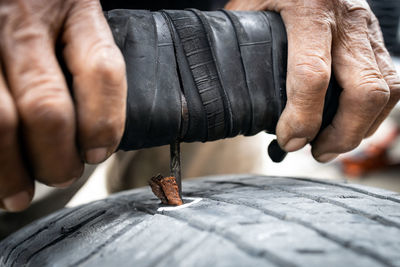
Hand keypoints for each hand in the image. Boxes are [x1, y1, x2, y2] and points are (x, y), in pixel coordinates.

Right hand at [0, 0, 126, 211]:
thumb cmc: (47, 4)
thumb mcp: (77, 14)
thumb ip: (89, 60)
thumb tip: (94, 136)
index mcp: (75, 10)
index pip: (101, 72)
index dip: (104, 122)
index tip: (98, 152)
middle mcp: (26, 21)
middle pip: (48, 108)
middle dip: (57, 159)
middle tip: (63, 175)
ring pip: (1, 121)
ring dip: (12, 169)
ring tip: (20, 192)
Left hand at [226, 0, 399, 161]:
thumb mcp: (250, 9)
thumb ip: (246, 47)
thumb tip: (242, 99)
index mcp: (308, 9)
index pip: (312, 75)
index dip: (302, 118)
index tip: (288, 140)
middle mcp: (346, 19)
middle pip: (364, 91)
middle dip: (342, 134)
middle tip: (317, 152)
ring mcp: (367, 28)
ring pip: (387, 89)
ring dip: (361, 128)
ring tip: (333, 145)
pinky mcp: (374, 36)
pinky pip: (391, 80)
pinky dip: (374, 111)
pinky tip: (352, 123)